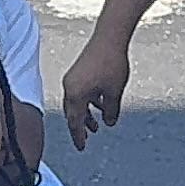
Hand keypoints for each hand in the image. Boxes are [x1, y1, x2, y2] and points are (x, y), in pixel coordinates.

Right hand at [63, 30, 133, 147]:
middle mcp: (69, 87)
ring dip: (86, 115)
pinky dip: (88, 102)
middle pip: (72, 113)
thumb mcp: (114, 92)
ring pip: (76, 103)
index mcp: (75, 95)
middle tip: (86, 139)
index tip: (82, 147)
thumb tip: (109, 122)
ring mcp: (72, 79)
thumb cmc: (111, 64)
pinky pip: (79, 93)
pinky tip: (100, 104)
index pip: (74, 122)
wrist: (109, 38)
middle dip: (80, 127)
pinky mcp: (78, 72)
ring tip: (96, 125)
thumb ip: (111, 111)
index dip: (78, 137)